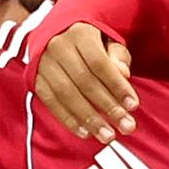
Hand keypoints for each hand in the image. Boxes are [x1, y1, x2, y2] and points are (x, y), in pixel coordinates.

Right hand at [37, 24, 137, 141]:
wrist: (55, 33)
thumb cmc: (91, 41)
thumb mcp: (109, 40)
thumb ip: (118, 56)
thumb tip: (123, 74)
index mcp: (80, 34)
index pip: (100, 63)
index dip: (117, 86)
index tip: (133, 106)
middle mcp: (58, 47)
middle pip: (84, 81)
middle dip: (107, 107)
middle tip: (126, 126)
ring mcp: (43, 63)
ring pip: (66, 95)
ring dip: (88, 118)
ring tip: (107, 135)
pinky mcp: (35, 79)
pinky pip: (51, 102)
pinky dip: (68, 119)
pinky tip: (85, 132)